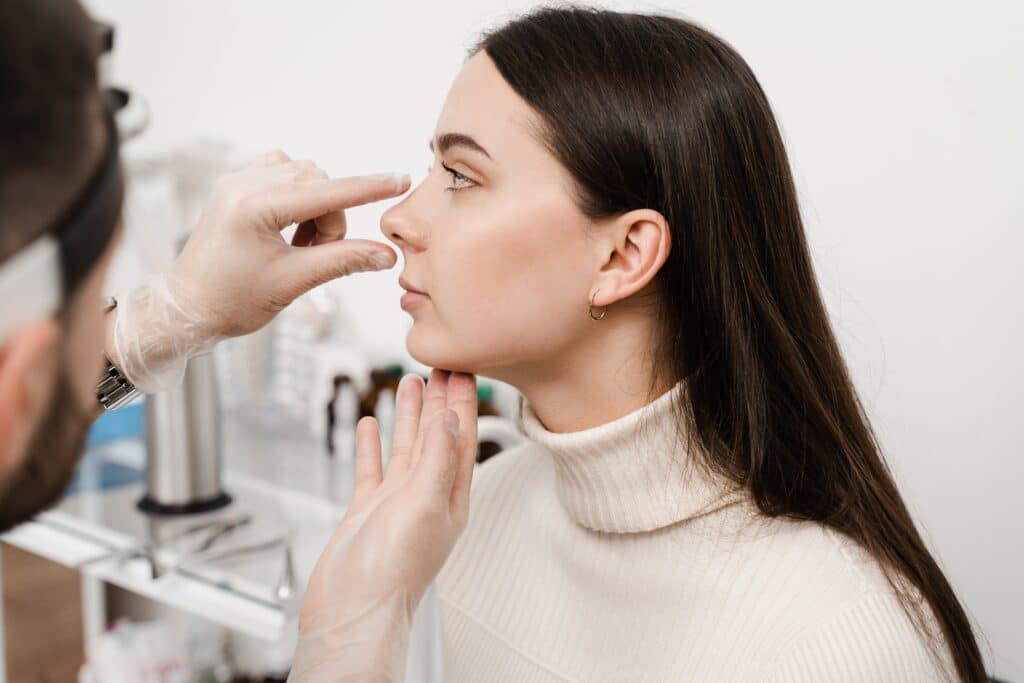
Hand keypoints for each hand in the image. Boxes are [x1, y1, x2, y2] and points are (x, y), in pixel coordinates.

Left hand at [170, 150, 406, 337]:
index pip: (326, 191)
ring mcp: (237, 181)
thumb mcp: (293, 282)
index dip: (368, 188)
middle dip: (330, 218)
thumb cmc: (230, 300)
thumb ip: (342, 261)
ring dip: (315, 209)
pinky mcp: (236, 186)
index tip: (400, 180)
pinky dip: (298, 200)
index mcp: (253, 205)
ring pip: (304, 177)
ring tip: (298, 247)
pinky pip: (283, 175)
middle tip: (316, 254)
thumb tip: (385, 254)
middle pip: (319, 182)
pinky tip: (288, 229)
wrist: (186, 308)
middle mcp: (242, 183)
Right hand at [289, 370, 477, 681]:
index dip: (463, 402)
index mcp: (451, 497)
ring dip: (409, 414)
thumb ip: (437, 458)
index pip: (462, 437)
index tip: (463, 368)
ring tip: (410, 381)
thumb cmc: (392, 571)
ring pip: (406, 446)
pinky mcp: (368, 510)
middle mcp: (428, 496)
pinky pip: (373, 468)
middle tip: (440, 364)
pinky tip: (371, 424)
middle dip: (440, 400)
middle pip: (437, 436)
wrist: (350, 611)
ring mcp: (397, 502)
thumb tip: (451, 417)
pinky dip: (373, 444)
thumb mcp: (423, 504)